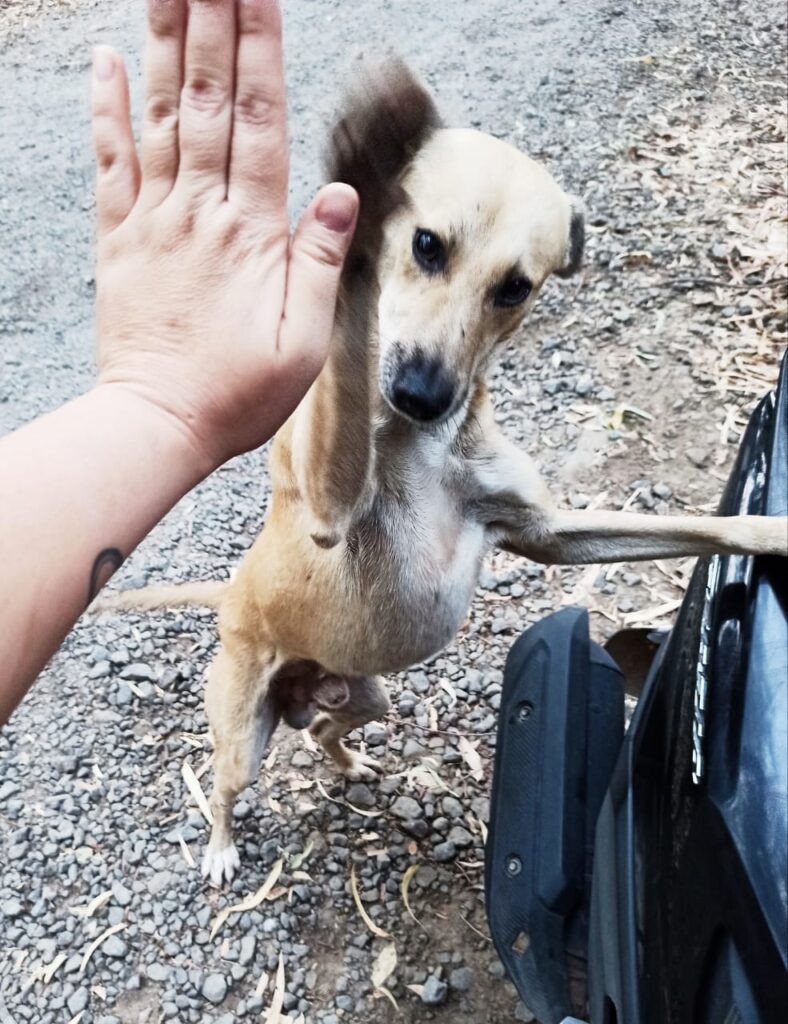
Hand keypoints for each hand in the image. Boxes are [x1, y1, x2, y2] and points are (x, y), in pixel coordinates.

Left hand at [91, 0, 357, 470]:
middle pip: (207, 99)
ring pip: (160, 115)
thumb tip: (337, 194)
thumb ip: (319, 263)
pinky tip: (107, 56)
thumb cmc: (237, 392)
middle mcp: (200, 212)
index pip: (259, 121)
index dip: (260, 49)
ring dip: (165, 43)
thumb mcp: (305, 342)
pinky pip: (110, 161)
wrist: (158, 424)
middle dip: (213, 20)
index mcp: (252, 234)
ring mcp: (153, 221)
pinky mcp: (119, 240)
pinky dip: (106, 106)